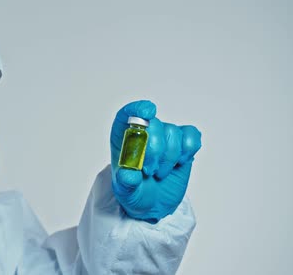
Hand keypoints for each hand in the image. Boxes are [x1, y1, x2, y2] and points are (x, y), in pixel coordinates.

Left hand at [110, 100, 201, 221]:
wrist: (153, 204)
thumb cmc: (135, 192)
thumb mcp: (125, 192)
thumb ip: (126, 182)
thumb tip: (129, 173)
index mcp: (123, 138)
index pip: (126, 114)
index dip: (137, 109)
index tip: (147, 113)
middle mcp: (144, 132)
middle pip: (154, 124)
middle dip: (155, 149)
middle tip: (149, 170)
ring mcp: (164, 137)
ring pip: (172, 132)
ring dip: (169, 157)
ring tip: (160, 172)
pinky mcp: (183, 143)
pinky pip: (191, 135)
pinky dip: (188, 149)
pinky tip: (179, 162)